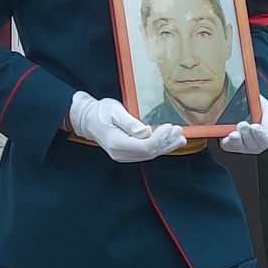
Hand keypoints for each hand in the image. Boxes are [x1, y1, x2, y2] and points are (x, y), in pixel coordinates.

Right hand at [68, 91, 184, 162]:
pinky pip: (146, 153)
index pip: (144, 146)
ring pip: (150, 155)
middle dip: (166, 142)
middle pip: (149, 152)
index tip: (169, 127)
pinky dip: (160, 148)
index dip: (159, 138)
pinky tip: (169, 143)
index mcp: (117, 142)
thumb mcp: (114, 111)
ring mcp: (124, 156)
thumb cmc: (100, 112)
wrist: (88, 120)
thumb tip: (146, 131)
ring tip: (180, 138)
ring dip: (166, 146)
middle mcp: (121, 153)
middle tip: (179, 131)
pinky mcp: (128, 154)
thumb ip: (129, 122)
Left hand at [220, 94, 267, 154]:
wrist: (246, 104)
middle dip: (246, 135)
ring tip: (234, 133)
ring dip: (236, 140)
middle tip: (242, 125)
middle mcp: (255, 145)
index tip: (255, 126)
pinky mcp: (231, 145)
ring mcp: (243, 146)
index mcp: (267, 137)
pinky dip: (226, 141)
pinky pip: (227, 146)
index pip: (266, 141)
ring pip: (239, 147)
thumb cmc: (259, 109)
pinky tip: (227, 135)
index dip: (260, 135)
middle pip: (252, 146)